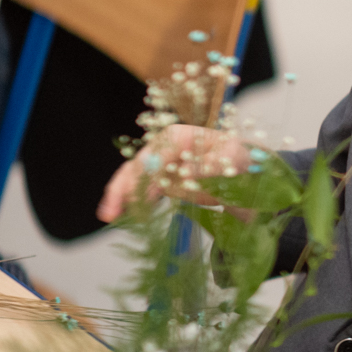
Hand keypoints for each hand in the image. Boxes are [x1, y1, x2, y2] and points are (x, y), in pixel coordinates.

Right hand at [96, 124, 253, 222]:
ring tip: (109, 213)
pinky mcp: (160, 184)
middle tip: (115, 204)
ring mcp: (159, 167)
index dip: (149, 169)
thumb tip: (187, 171)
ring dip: (120, 196)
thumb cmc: (238, 158)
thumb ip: (213, 164)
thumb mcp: (234, 158)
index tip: (148, 187)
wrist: (242, 172)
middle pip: (137, 165)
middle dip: (125, 184)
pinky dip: (130, 203)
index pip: (157, 152)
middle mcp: (163, 149)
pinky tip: (118, 215)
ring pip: (132, 179)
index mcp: (178, 136)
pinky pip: (141, 193)